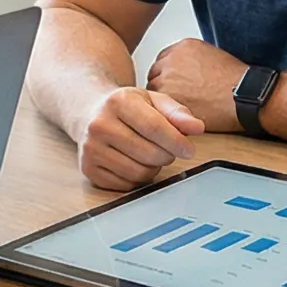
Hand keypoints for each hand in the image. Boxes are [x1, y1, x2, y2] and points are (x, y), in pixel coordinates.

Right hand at [74, 85, 204, 190]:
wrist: (89, 113)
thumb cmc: (125, 107)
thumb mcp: (152, 100)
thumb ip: (177, 113)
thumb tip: (197, 128)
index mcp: (117, 102)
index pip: (154, 127)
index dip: (176, 142)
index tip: (189, 149)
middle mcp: (99, 125)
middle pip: (148, 153)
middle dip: (167, 155)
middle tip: (167, 148)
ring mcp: (91, 149)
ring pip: (139, 172)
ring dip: (153, 167)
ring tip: (150, 153)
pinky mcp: (89, 169)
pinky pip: (126, 185)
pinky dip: (137, 178)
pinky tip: (134, 162)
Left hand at [143, 38, 250, 132]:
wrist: (246, 95)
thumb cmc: (237, 81)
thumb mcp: (214, 56)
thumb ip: (193, 60)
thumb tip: (185, 71)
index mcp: (184, 47)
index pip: (163, 59)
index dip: (167, 74)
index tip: (173, 83)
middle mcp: (173, 59)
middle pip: (155, 74)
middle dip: (163, 85)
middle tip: (175, 98)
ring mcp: (169, 78)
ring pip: (155, 90)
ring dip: (163, 99)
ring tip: (178, 108)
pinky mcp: (170, 97)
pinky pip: (160, 106)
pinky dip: (166, 111)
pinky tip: (179, 115)